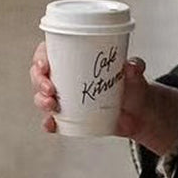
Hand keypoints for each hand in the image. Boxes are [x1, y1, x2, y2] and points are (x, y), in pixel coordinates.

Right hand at [29, 43, 156, 140]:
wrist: (138, 113)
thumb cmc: (132, 86)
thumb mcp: (134, 75)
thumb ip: (135, 68)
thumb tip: (132, 67)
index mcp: (73, 59)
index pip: (48, 52)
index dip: (40, 57)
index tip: (44, 65)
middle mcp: (64, 76)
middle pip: (39, 75)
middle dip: (39, 81)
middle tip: (50, 89)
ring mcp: (65, 98)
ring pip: (42, 97)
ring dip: (41, 101)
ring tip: (52, 105)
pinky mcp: (69, 117)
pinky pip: (52, 120)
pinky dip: (49, 123)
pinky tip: (51, 125)